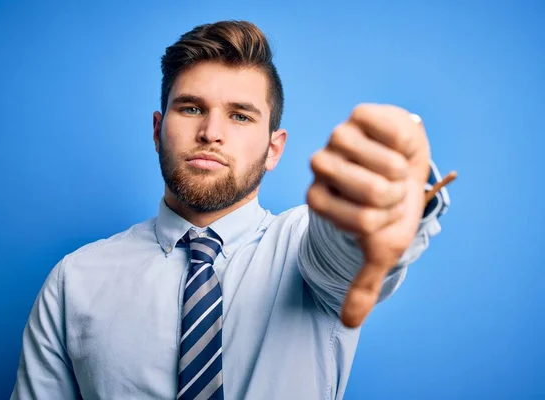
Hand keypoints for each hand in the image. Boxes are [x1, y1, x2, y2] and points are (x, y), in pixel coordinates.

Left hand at [307, 103, 430, 327]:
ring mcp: (337, 139)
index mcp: (319, 200)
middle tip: (391, 189)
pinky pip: (384, 131)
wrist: (407, 166)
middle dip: (394, 194)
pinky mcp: (358, 115)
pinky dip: (401, 141)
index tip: (383, 212)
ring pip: (380, 162)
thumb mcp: (381, 245)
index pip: (360, 220)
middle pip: (369, 190)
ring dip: (400, 169)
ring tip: (395, 167)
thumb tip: (348, 323)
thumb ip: (363, 283)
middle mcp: (320, 167)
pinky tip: (395, 143)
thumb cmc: (391, 206)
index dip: (384, 218)